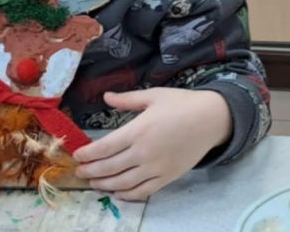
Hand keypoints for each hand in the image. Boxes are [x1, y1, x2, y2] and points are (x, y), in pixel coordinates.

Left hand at [73, 88, 232, 200]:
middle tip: (79, 172)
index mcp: (138, 130)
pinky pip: (142, 192)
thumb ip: (127, 99)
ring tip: (93, 182)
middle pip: (109, 168)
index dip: (87, 154)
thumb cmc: (182, 103)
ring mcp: (156, 168)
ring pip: (122, 183)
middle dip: (90, 171)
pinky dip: (127, 195)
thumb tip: (106, 97)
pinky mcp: (167, 177)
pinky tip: (117, 192)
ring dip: (103, 184)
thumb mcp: (154, 96)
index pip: (104, 148)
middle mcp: (144, 152)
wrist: (212, 118)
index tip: (77, 155)